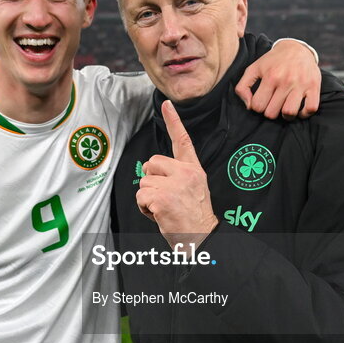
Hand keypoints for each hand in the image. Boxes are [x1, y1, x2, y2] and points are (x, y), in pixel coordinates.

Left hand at [136, 101, 218, 247]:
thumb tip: (153, 169)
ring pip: (144, 181)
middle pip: (151, 163)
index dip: (173, 121)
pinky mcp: (162, 197)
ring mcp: (174, 185)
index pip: (182, 140)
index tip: (166, 105)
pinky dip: (144, 208)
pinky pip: (141, 196)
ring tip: (164, 207)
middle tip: (164, 196)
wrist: (203, 237)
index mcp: (193, 169)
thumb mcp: (194, 188)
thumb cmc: (194, 217)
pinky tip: (159, 214)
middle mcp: (185, 173)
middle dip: (151, 179)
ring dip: (148, 196)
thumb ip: (177, 175)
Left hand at [234, 39, 320, 118]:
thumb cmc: (273, 62)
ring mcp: (301, 84)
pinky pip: (311, 109)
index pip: (258, 106)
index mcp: (270, 76)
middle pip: (272, 113)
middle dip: (270, 111)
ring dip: (286, 115)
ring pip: (289, 113)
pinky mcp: (314, 86)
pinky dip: (304, 113)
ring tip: (285, 108)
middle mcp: (286, 80)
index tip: (262, 101)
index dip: (258, 107)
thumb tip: (248, 106)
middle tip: (273, 104)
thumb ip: (243, 86)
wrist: (296, 48)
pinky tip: (299, 108)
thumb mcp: (254, 68)